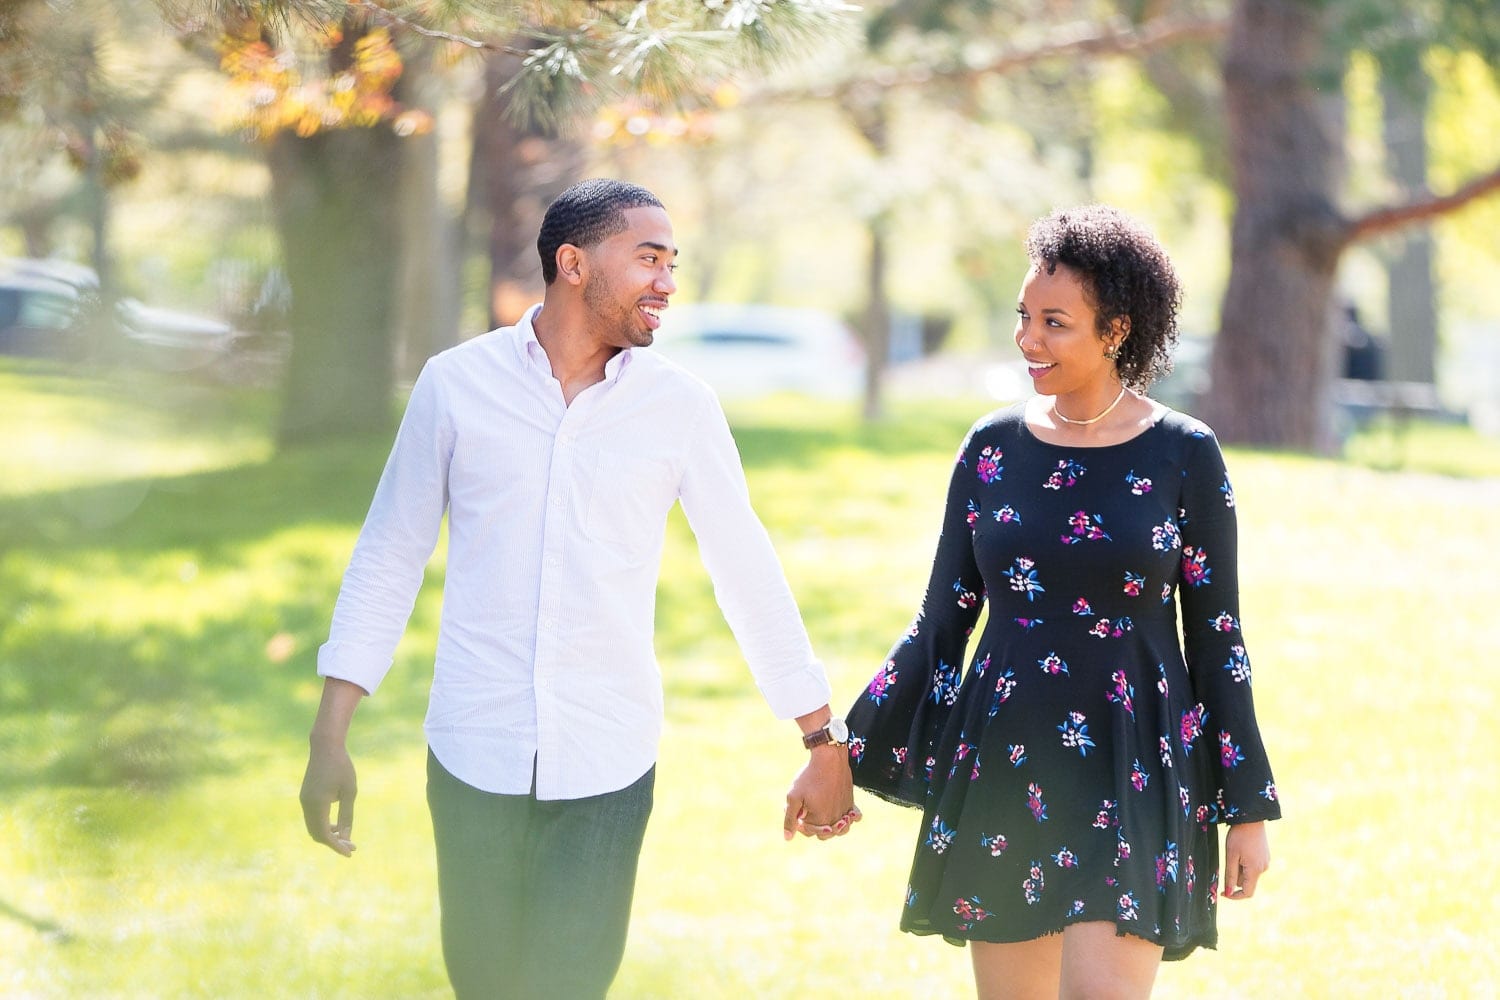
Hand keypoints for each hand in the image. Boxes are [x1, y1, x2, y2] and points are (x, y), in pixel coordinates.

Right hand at [300, 740, 357, 856]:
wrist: (325, 747)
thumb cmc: (342, 767)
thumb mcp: (349, 792)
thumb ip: (347, 815)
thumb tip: (346, 837)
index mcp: (317, 804)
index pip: (325, 834)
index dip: (337, 846)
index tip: (350, 853)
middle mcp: (307, 804)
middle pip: (316, 834)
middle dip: (333, 843)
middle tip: (351, 846)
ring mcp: (304, 801)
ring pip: (313, 827)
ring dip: (328, 835)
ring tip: (346, 837)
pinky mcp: (305, 797)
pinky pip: (312, 818)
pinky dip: (323, 826)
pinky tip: (336, 825)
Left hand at [783, 746, 858, 841]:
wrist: (829, 758)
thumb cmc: (810, 777)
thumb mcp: (794, 797)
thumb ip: (790, 819)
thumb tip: (788, 838)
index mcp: (820, 820)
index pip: (808, 832)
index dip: (798, 822)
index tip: (796, 808)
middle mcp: (835, 820)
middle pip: (823, 833)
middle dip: (813, 825)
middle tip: (806, 808)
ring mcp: (846, 812)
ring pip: (840, 829)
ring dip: (831, 826)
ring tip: (822, 814)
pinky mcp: (851, 802)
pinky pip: (854, 817)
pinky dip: (848, 818)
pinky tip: (842, 813)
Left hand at [1222, 821, 1268, 899]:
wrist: (1251, 819)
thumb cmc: (1238, 836)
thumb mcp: (1231, 856)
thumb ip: (1230, 875)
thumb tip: (1229, 892)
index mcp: (1255, 870)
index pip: (1247, 892)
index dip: (1235, 896)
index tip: (1223, 892)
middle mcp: (1263, 869)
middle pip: (1247, 882)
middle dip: (1235, 876)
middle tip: (1228, 860)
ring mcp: (1266, 862)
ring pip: (1249, 874)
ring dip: (1240, 869)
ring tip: (1235, 851)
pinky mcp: (1265, 857)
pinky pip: (1253, 866)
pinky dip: (1245, 863)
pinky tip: (1241, 849)